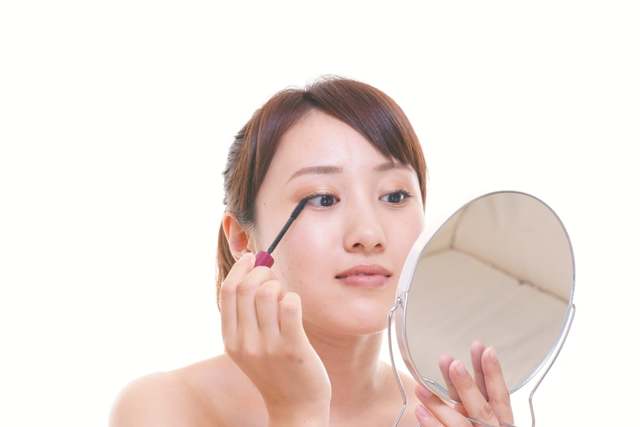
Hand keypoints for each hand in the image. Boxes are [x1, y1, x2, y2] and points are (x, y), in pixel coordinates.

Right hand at [219, 252, 331, 417]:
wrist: (295, 407)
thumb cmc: (275, 369)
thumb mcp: (250, 346)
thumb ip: (246, 315)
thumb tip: (252, 269)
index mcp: (231, 340)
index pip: (228, 292)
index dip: (240, 268)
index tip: (251, 257)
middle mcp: (245, 343)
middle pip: (246, 287)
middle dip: (262, 271)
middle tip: (273, 274)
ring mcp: (268, 346)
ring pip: (269, 292)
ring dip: (280, 285)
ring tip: (286, 297)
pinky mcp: (293, 348)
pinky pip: (290, 304)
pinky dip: (294, 297)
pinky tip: (295, 307)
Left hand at [414, 341, 513, 426]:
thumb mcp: (482, 416)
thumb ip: (471, 398)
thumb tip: (453, 366)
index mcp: (501, 423)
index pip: (500, 396)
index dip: (494, 373)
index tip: (485, 349)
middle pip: (481, 408)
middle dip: (467, 385)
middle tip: (452, 363)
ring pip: (459, 424)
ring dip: (439, 404)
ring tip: (421, 386)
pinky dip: (432, 425)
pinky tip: (419, 412)